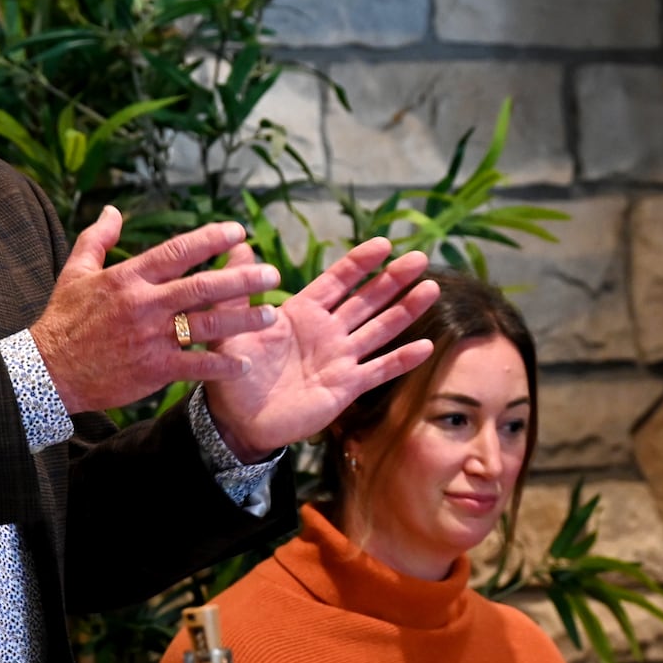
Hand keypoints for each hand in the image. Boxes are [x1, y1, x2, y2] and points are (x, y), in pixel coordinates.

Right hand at [31, 206, 280, 413]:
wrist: (47, 371)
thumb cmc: (63, 320)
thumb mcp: (76, 271)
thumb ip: (97, 239)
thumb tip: (112, 210)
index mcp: (128, 277)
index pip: (177, 251)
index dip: (210, 239)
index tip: (238, 231)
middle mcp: (144, 304)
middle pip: (202, 286)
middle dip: (241, 278)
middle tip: (272, 273)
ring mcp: (151, 338)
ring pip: (207, 325)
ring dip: (243, 319)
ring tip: (271, 315)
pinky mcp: (153, 369)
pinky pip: (196, 365)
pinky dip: (222, 364)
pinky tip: (244, 361)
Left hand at [205, 238, 438, 461]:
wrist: (237, 420)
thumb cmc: (233, 372)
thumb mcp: (232, 326)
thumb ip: (237, 288)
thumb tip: (238, 242)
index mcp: (302, 312)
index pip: (337, 281)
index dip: (359, 263)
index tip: (384, 243)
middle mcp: (327, 331)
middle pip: (366, 300)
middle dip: (392, 279)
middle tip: (419, 257)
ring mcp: (340, 359)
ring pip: (380, 330)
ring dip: (405, 311)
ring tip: (431, 289)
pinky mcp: (346, 387)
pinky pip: (378, 371)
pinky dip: (401, 360)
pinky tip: (425, 347)